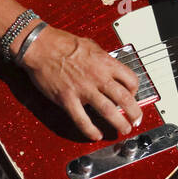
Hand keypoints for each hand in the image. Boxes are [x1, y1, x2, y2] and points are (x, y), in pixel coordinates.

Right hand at [20, 27, 142, 140]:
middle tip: (136, 120)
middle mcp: (98, 77)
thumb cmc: (63, 43)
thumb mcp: (91, 45)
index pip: (130, 79)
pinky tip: (96, 135)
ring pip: (108, 111)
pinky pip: (82, 119)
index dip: (135, 90)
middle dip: (134, 112)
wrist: (41, 46)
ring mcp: (83, 89)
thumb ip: (103, 59)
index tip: (132, 95)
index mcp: (105, 63)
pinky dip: (91, 130)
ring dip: (119, 123)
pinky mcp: (67, 99)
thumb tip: (111, 66)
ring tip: (124, 129)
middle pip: (124, 98)